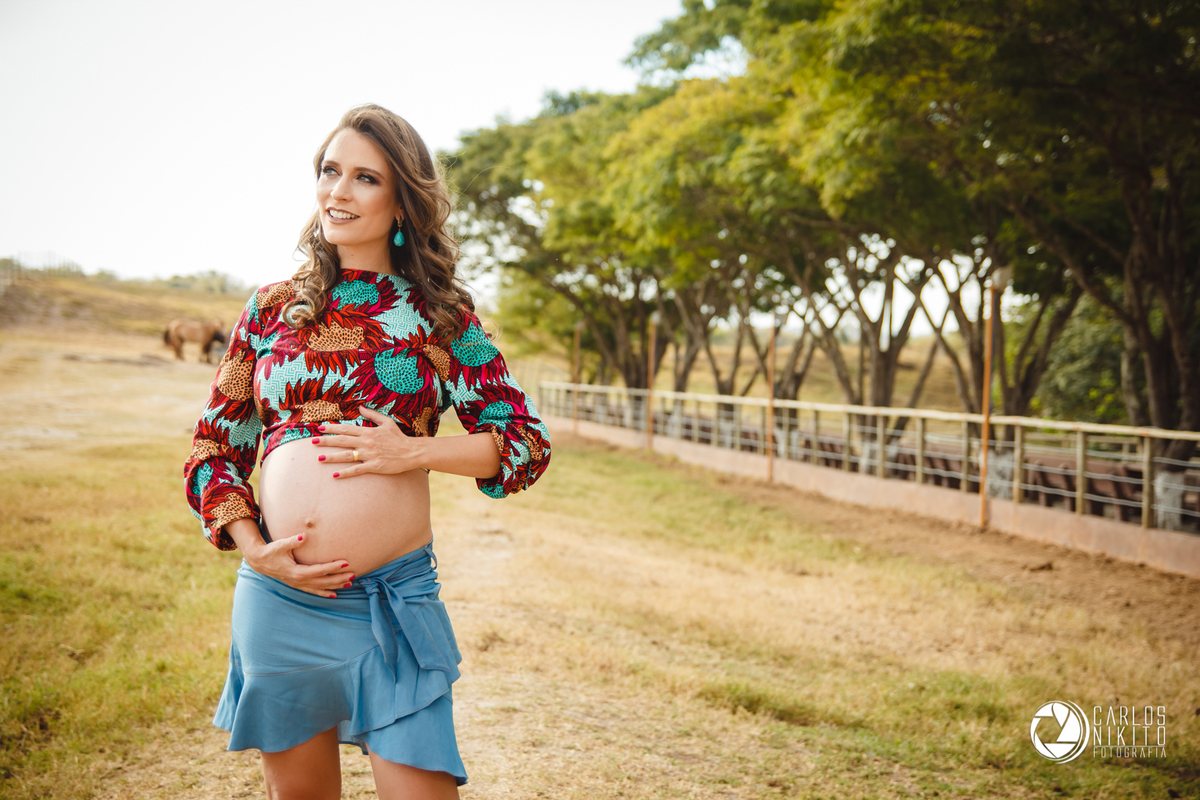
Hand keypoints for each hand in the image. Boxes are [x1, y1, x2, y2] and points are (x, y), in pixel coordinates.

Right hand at [240, 532, 354, 598]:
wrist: (260, 561)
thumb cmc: (271, 551)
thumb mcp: (281, 545)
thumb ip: (293, 541)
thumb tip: (304, 535)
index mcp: (297, 572)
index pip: (319, 570)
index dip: (333, 567)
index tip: (346, 563)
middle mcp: (299, 581)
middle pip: (323, 581)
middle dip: (338, 578)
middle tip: (354, 574)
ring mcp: (298, 584)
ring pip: (320, 587)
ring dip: (335, 586)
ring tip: (349, 584)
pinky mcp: (297, 584)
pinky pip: (313, 590)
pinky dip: (324, 593)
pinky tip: (334, 595)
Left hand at [311, 406, 425, 478]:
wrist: (411, 452)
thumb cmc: (399, 437)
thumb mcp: (387, 422)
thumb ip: (372, 415)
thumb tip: (360, 407)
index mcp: (368, 432)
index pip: (346, 428)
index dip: (332, 428)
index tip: (319, 428)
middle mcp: (367, 442)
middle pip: (342, 441)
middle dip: (326, 441)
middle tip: (312, 442)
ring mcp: (370, 455)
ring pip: (347, 455)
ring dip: (332, 457)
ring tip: (319, 458)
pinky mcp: (374, 466)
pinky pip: (357, 470)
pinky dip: (345, 473)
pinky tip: (335, 475)